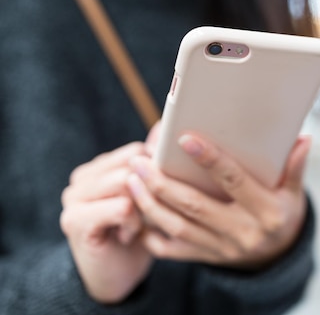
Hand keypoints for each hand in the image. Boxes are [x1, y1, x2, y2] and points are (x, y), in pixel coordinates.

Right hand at [60, 142, 153, 303]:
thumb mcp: (151, 195)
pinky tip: (127, 236)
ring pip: (127, 182)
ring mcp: (74, 198)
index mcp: (100, 167)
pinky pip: (122, 207)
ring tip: (136, 225)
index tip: (160, 194)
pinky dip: (133, 223)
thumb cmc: (139, 233)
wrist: (117, 276)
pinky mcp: (75, 220)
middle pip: (133, 163)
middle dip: (150, 189)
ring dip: (143, 207)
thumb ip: (153, 163)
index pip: (137, 150)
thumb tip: (161, 126)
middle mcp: (82, 178)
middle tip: (147, 214)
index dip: (157, 171)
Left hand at [126, 134, 310, 268]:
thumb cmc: (284, 213)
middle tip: (141, 160)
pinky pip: (173, 250)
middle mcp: (244, 232)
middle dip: (163, 183)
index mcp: (267, 212)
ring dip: (151, 204)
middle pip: (196, 206)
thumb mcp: (294, 193)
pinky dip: (151, 234)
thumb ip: (295, 167)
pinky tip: (136, 213)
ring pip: (179, 227)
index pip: (235, 181)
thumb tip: (304, 139)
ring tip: (132, 179)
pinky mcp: (208, 257)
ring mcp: (224, 249)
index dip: (210, 160)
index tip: (185, 139)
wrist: (278, 254)